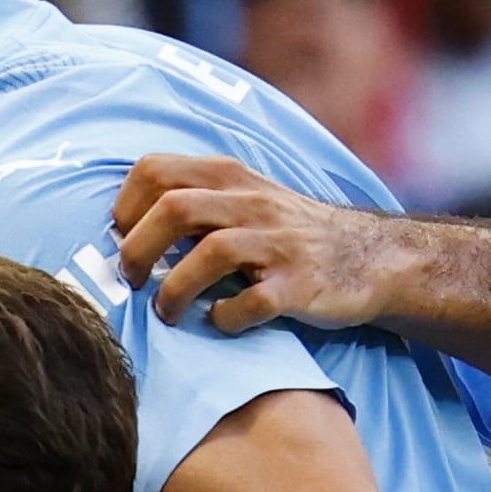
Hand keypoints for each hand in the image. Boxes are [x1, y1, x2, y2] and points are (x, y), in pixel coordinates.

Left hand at [112, 156, 417, 332]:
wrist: (368, 257)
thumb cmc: (287, 234)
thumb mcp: (243, 199)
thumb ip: (192, 202)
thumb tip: (122, 232)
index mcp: (229, 177)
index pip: (156, 170)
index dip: (126, 206)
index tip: (121, 238)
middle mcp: (251, 203)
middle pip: (173, 208)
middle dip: (137, 250)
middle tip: (130, 281)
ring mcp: (277, 243)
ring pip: (209, 252)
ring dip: (174, 290)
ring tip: (167, 312)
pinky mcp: (299, 286)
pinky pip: (250, 302)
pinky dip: (225, 317)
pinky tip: (220, 322)